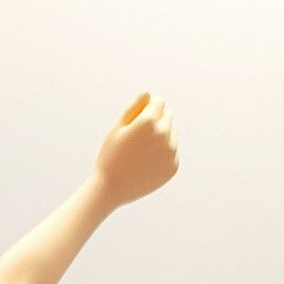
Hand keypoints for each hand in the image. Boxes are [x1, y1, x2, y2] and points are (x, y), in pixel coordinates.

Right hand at [94, 93, 178, 211]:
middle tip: (138, 138)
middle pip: (168, 116)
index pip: (158, 102)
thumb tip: (149, 94)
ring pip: (172, 133)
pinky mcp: (173, 167)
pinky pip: (172, 152)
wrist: (110, 189)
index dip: (146, 109)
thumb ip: (134, 107)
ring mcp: (170, 152)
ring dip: (161, 137)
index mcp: (148, 122)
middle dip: (156, 121)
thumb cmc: (110, 155)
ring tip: (142, 152)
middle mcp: (163, 135)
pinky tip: (147, 163)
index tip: (136, 121)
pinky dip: (163, 154)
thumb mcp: (117, 128)